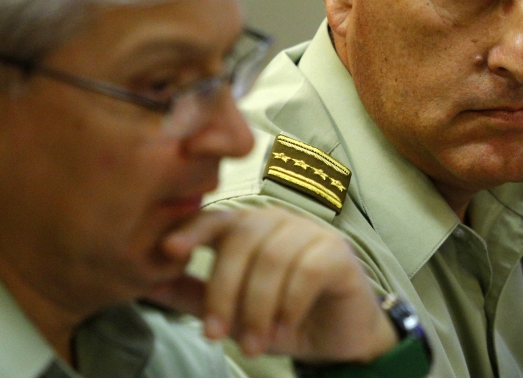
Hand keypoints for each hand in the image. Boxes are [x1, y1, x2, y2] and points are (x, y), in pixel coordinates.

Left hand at [145, 207, 399, 363]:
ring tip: (254, 345)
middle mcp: (278, 221)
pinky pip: (307, 271)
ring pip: (273, 259)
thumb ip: (192, 296)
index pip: (216, 218)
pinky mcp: (338, 252)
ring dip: (258, 307)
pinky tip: (284, 328)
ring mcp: (311, 232)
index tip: (169, 250)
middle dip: (224, 291)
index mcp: (247, 228)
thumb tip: (143, 282)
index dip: (192, 230)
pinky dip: (290, 304)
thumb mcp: (231, 312)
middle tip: (216, 336)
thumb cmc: (281, 318)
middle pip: (242, 241)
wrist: (338, 337)